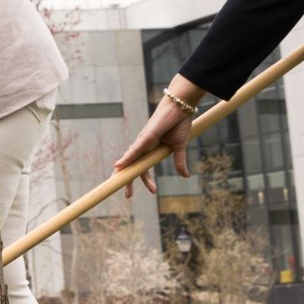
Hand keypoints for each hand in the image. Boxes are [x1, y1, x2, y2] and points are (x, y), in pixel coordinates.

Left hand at [111, 77, 205, 197]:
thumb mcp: (180, 147)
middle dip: (128, 181)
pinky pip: (135, 150)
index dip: (143, 180)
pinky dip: (126, 158)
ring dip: (125, 174)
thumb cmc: (179, 123)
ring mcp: (143, 141)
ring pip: (130, 160)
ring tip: (122, 187)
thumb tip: (185, 176)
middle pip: (132, 166)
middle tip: (128, 197)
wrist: (181, 107)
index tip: (151, 192)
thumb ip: (180, 162)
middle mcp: (144, 146)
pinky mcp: (146, 136)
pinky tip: (118, 166)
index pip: (143, 168)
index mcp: (151, 150)